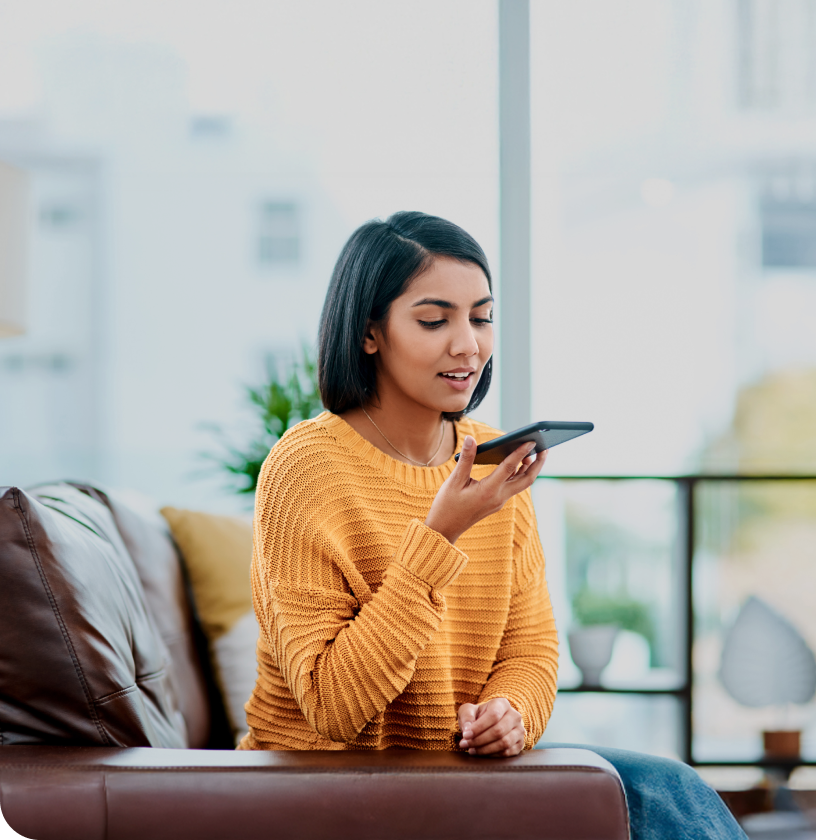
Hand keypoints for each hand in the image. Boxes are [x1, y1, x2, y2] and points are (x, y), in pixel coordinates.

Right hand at [424, 436, 546, 543]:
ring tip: (534, 452)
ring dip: (530, 468)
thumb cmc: (447, 505)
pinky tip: (517, 464)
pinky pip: (513, 486)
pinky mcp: (497, 502)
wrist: (444, 529)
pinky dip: (518, 474)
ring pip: (521, 483)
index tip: (531, 440)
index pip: (510, 468)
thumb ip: (466, 459)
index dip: (520, 452)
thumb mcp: (454, 480)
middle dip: (538, 463)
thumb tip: (471, 439)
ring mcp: (499, 501)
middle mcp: (498, 497)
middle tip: (544, 446)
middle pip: (526, 479)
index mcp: (488, 490)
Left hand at [458, 698, 525, 756]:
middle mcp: (514, 716)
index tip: (465, 735)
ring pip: (504, 743)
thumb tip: (467, 730)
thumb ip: (467, 717)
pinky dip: (493, 755)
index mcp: (502, 704)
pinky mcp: (520, 744)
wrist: (490, 722)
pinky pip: (507, 753)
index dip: (479, 727)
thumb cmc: (478, 715)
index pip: (493, 715)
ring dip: (485, 749)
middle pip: (499, 731)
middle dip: (479, 740)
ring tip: (472, 750)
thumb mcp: (469, 711)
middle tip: (465, 744)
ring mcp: (519, 730)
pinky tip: (482, 753)